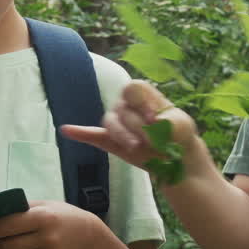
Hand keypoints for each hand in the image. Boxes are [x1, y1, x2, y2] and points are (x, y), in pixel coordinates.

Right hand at [61, 80, 200, 179]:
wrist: (178, 159)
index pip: (133, 89)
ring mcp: (119, 123)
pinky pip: (92, 134)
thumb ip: (167, 123)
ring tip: (135, 146)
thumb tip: (154, 124)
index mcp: (145, 96)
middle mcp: (128, 106)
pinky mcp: (111, 141)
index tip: (155, 120)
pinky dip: (80, 133)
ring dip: (121, 134)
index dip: (141, 103)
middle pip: (123, 109)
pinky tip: (67, 130)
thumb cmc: (180, 136)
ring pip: (110, 123)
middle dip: (138, 126)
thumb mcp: (182, 127)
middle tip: (153, 141)